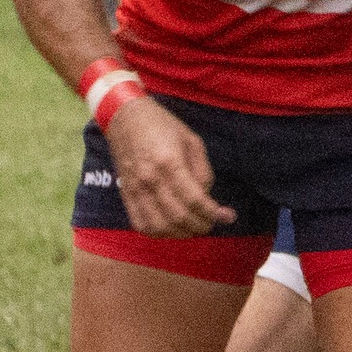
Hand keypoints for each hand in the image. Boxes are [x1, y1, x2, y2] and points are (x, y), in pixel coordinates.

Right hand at [104, 95, 237, 237]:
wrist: (125, 118)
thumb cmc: (162, 126)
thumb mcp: (192, 141)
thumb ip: (202, 170)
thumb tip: (207, 197)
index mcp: (169, 162)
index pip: (194, 199)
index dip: (213, 213)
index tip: (227, 216)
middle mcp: (150, 179)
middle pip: (178, 216)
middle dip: (200, 225)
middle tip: (212, 223)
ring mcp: (135, 189)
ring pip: (159, 226)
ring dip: (181, 233)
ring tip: (193, 227)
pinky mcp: (125, 194)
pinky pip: (140, 224)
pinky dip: (158, 232)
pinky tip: (172, 228)